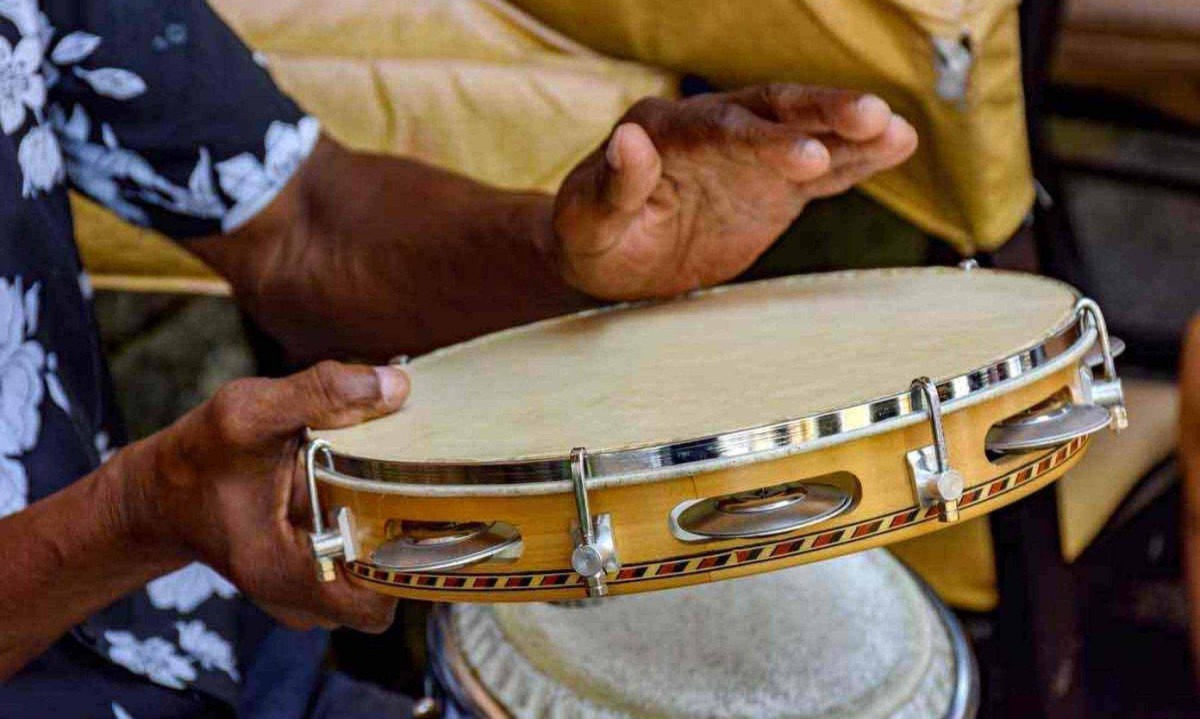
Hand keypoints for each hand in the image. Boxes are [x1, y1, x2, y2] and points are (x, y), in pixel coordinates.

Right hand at [120, 361, 410, 631]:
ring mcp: (304, 598)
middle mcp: (299, 601)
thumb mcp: (248, 411)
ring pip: (373, 580)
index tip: (410, 505)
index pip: (376, 603)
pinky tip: (352, 493)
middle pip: (383, 590)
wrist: (161, 491)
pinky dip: (363, 534)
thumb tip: (396, 386)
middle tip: (395, 486)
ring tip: (371, 486)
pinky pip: (356, 570)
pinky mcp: (308, 580)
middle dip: (398, 539)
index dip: (405, 559)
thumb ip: (321, 394)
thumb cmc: (198, 456)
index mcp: (284, 574)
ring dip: (382, 534)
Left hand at [552, 85, 917, 299]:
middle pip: (774, 112)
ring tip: (898, 131)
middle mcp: (713, 130)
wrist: (609, 257)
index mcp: (665, 131)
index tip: (806, 157)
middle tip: (871, 116)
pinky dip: (855, 161)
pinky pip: (819, 170)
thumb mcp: (585, 222)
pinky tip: (895, 147)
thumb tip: (628, 140)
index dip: (766, 141)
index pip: (721, 130)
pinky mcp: (771, 184)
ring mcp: (748, 155)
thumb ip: (612, 185)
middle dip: (823, 113)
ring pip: (805, 133)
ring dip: (850, 131)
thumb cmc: (589, 237)